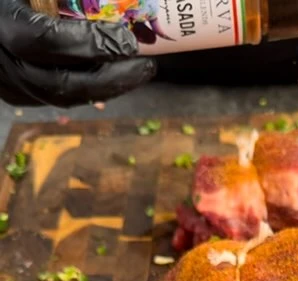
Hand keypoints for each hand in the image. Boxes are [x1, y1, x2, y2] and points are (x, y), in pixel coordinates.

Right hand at [0, 0, 155, 106]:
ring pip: (62, 97)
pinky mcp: (17, 94)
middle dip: (111, 79)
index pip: (50, 40)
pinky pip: (56, 99)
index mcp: (4, 26)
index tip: (127, 40)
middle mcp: (5, 64)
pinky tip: (113, 80)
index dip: (92, 43)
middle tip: (146, 67)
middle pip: (63, 83)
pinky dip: (88, 91)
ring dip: (105, 89)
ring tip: (137, 74)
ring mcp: (10, 84)